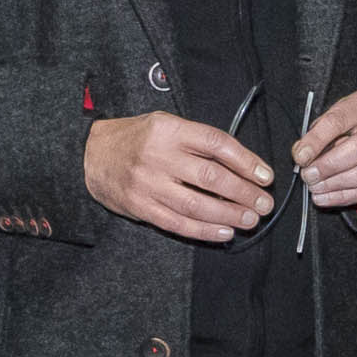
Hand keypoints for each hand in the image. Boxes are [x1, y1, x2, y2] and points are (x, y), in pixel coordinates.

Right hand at [87, 112, 272, 241]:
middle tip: (264, 203)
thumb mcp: (166, 125)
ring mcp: (148, 184)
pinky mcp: (141, 207)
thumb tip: (243, 166)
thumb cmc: (137, 139)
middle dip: (243, 193)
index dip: (246, 161)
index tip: (265, 175)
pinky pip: (178, 223)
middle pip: (211, 177)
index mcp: (169, 129)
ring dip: (229, 215)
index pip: (216, 144)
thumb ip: (199, 141)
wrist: (90, 155)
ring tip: (251, 219)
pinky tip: (225, 232)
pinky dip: (205, 230)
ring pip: (197, 204)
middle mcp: (158, 155)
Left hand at [294, 90, 356, 209]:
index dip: (317, 140)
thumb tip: (302, 155)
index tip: (300, 157)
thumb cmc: (346, 125)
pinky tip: (325, 197)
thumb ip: (315, 135)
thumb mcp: (329, 119)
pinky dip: (345, 196)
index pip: (340, 120)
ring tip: (316, 187)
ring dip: (339, 183)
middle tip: (309, 176)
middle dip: (331, 165)